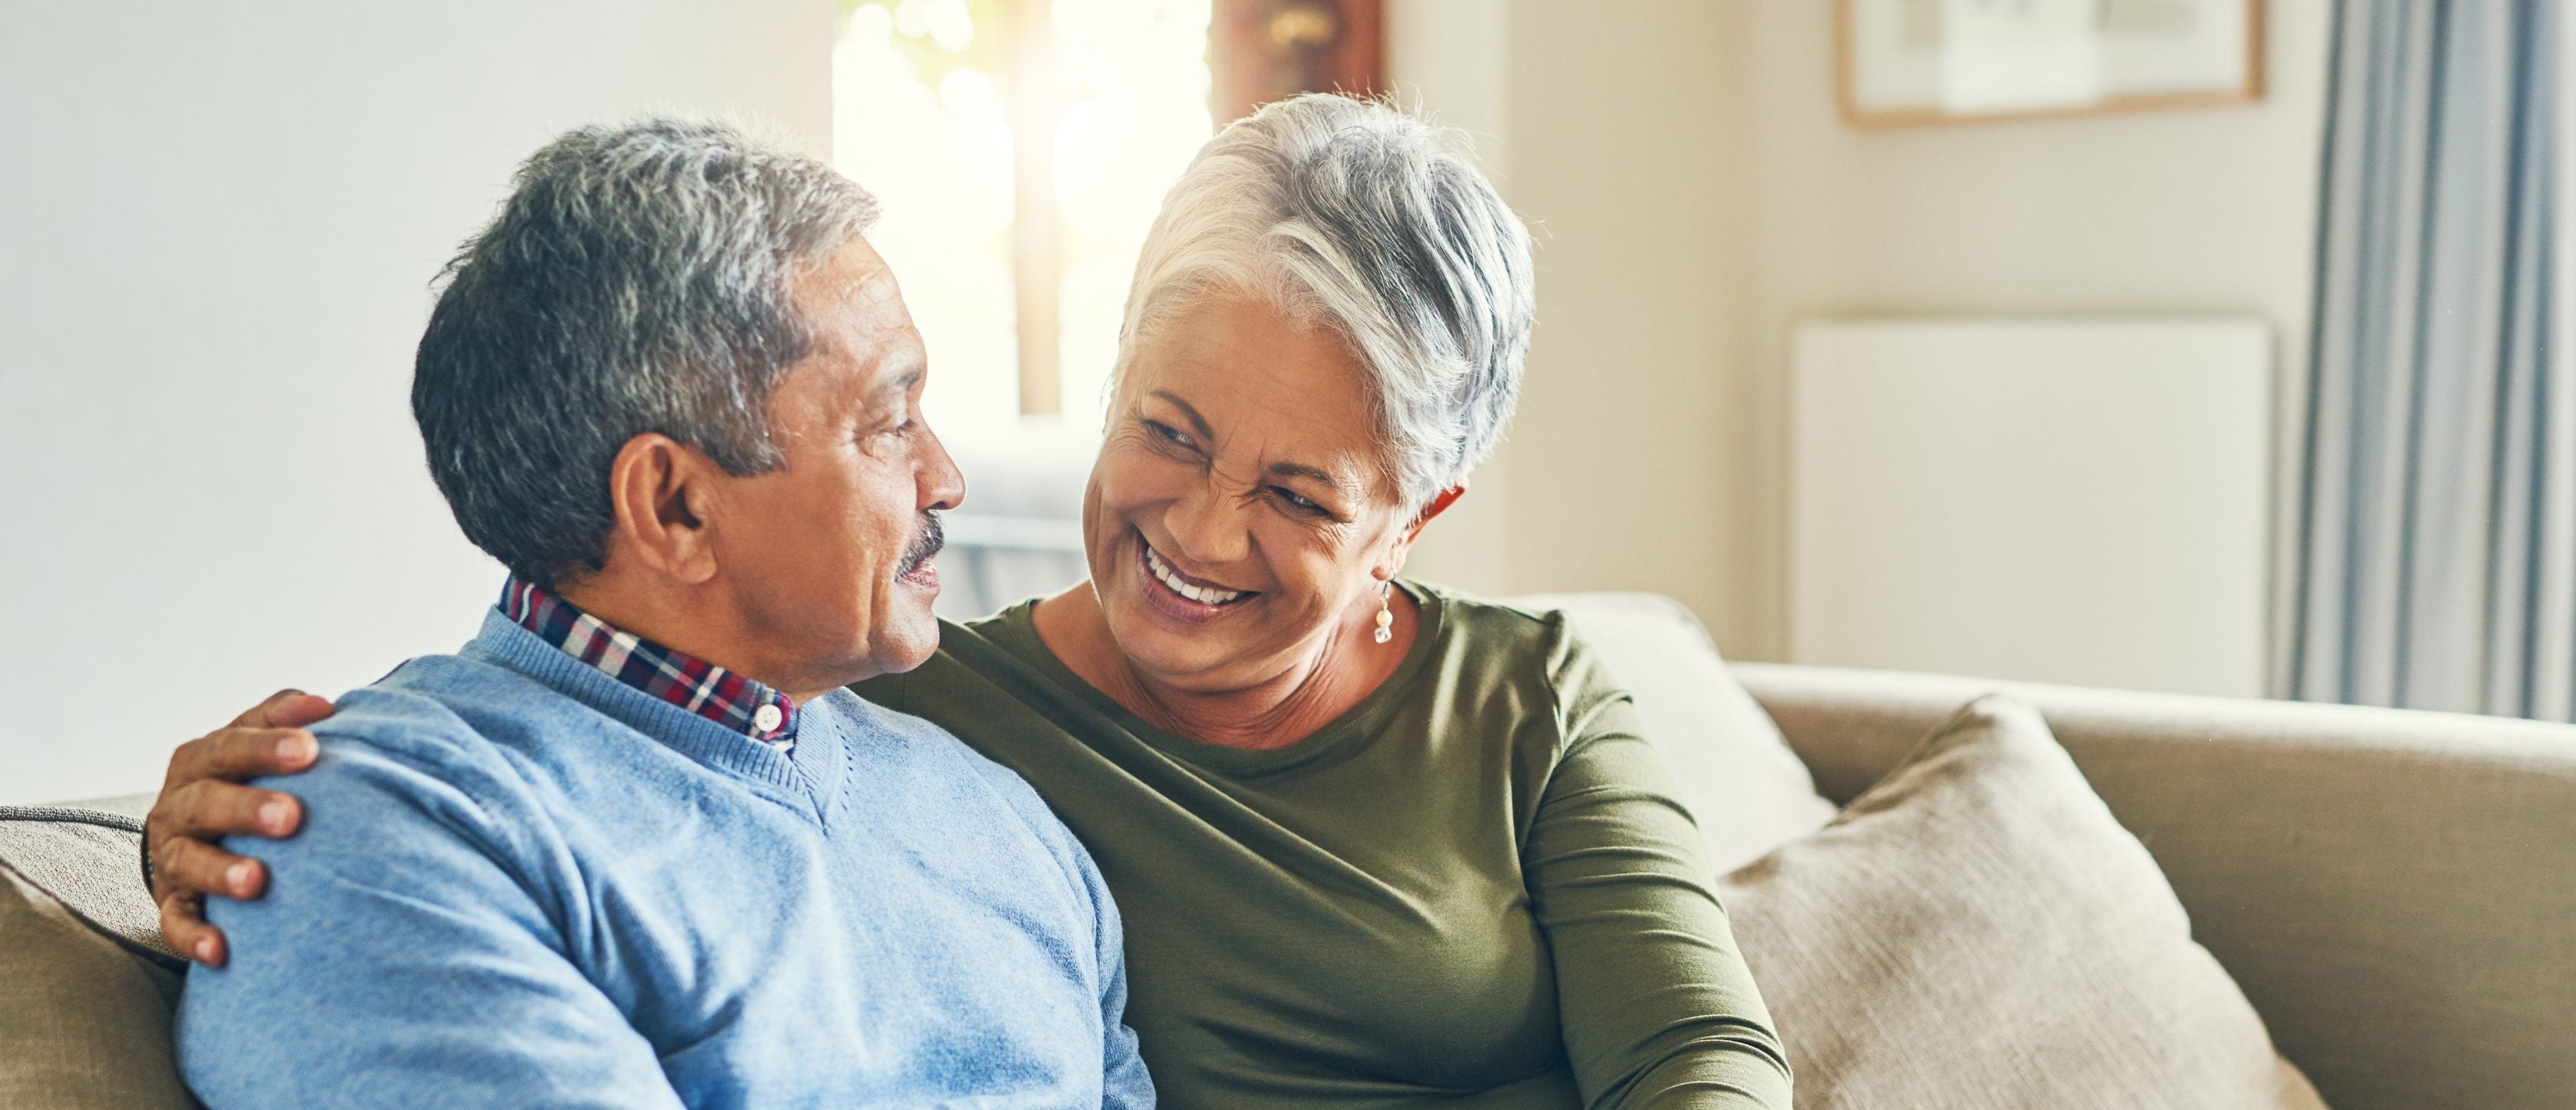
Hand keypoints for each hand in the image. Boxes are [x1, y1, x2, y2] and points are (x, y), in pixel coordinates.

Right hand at [146, 689, 331, 965]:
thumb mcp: (256, 740)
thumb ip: (285, 717)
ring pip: (188, 862)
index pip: (230, 746)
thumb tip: (325, 705)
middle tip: (292, 817)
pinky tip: (221, 950)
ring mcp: (172, 855)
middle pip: (206, 803)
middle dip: (247, 809)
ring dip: (222, 872)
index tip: (310, 749)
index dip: (266, 747)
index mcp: (203, 759)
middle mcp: (180, 804)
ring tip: (257, 882)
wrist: (192, 831)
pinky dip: (195, 936)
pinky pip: (176, 922)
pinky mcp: (172, 901)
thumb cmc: (244, 778)